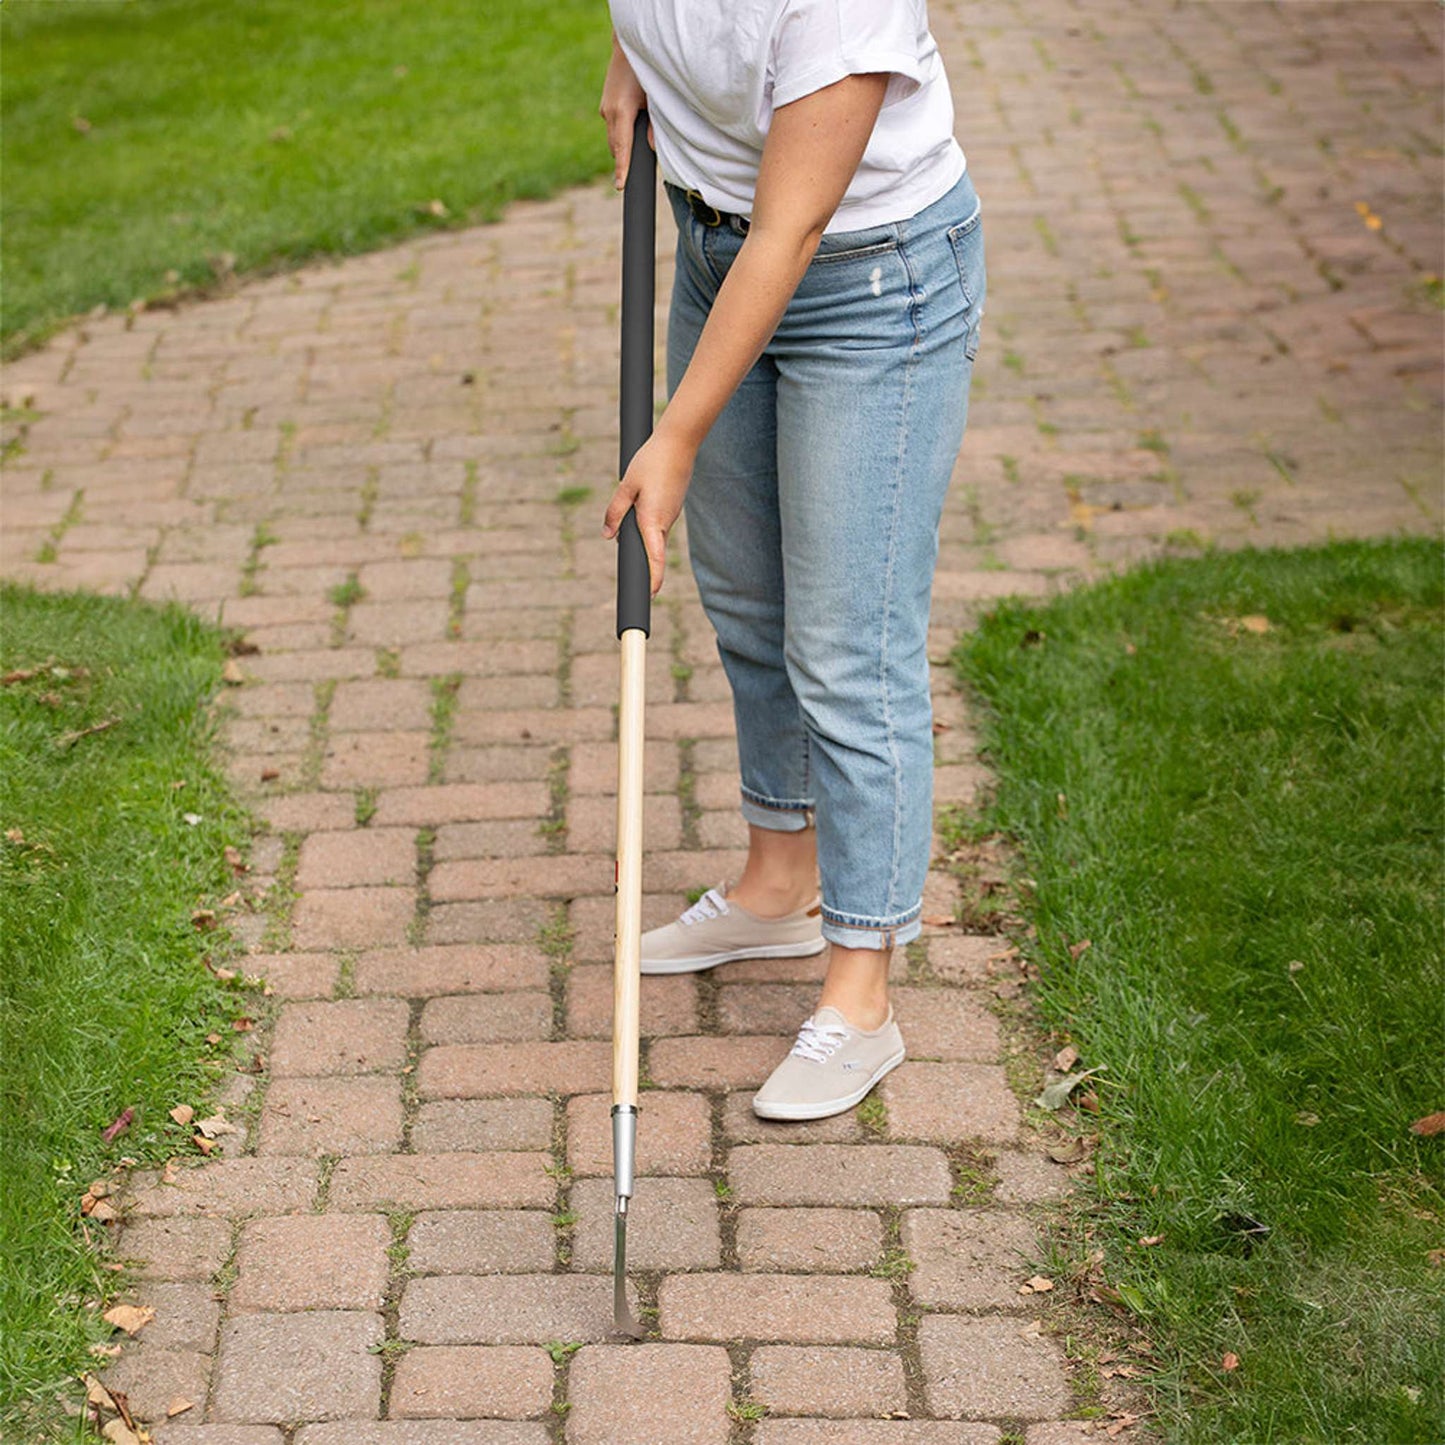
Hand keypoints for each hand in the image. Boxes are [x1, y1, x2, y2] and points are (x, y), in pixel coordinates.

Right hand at [599, 33, 652, 189]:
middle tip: (630, 176)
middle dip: (623, 160)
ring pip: (614, 138)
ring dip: (623, 146)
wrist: (627, 46)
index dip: (622, 169)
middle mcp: (609, 112)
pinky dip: (621, 133)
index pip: (622, 149)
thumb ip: (654, 124)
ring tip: (634, 149)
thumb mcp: (655, 97)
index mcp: (622, 112)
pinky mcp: (605, 105)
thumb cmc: (645, 70)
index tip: (620, 186)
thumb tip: (652, 147)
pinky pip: (613, 127)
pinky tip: (632, 128)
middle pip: (616, 148)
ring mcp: (605, 109)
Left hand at [601, 429, 694, 595]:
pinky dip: (648, 522)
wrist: (679, 442)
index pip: (655, 559)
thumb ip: (615, 512)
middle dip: (641, 559)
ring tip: (635, 509)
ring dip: (642, 533)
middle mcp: (665, 522)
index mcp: (652, 520)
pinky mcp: (673, 507)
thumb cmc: (651, 461)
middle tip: (632, 566)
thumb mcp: (626, 485)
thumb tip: (608, 536)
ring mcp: (672, 515)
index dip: (652, 579)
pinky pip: (658, 522)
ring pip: (653, 534)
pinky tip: (644, 498)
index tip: (649, 596)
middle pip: (651, 550)